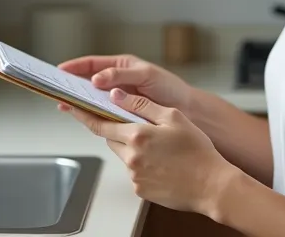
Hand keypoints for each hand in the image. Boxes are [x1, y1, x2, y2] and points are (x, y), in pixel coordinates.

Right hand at [58, 54, 195, 114]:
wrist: (187, 111)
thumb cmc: (170, 88)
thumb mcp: (146, 75)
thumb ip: (121, 75)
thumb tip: (97, 79)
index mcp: (121, 66)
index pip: (92, 63)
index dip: (75, 66)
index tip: (60, 70)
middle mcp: (117, 82)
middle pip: (87, 81)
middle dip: (71, 85)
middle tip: (56, 89)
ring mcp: (118, 98)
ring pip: (92, 98)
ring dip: (78, 101)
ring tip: (64, 105)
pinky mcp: (121, 114)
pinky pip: (102, 112)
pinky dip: (91, 114)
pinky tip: (82, 117)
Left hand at [60, 88, 237, 215]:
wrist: (212, 186)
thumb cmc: (198, 151)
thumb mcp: (173, 117)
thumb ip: (142, 105)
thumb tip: (117, 95)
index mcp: (137, 136)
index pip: (101, 123)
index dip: (84, 115)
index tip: (71, 107)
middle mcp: (131, 157)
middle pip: (111, 139)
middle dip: (119, 131)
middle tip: (140, 127)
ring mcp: (135, 176)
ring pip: (124, 156)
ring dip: (133, 148)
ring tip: (161, 148)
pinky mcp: (141, 190)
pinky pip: (135, 172)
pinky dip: (143, 165)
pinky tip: (164, 163)